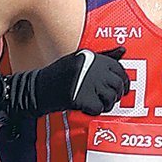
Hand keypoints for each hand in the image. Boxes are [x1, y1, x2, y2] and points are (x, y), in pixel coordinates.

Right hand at [9, 47, 129, 118]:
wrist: (38, 88)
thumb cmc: (59, 75)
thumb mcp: (80, 59)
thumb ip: (103, 56)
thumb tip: (123, 50)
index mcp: (92, 57)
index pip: (119, 69)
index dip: (123, 82)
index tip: (121, 89)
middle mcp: (92, 68)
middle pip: (117, 85)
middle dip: (116, 95)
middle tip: (108, 100)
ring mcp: (87, 83)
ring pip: (110, 98)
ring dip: (106, 105)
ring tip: (96, 104)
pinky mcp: (81, 98)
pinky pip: (98, 109)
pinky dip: (94, 111)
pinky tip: (85, 107)